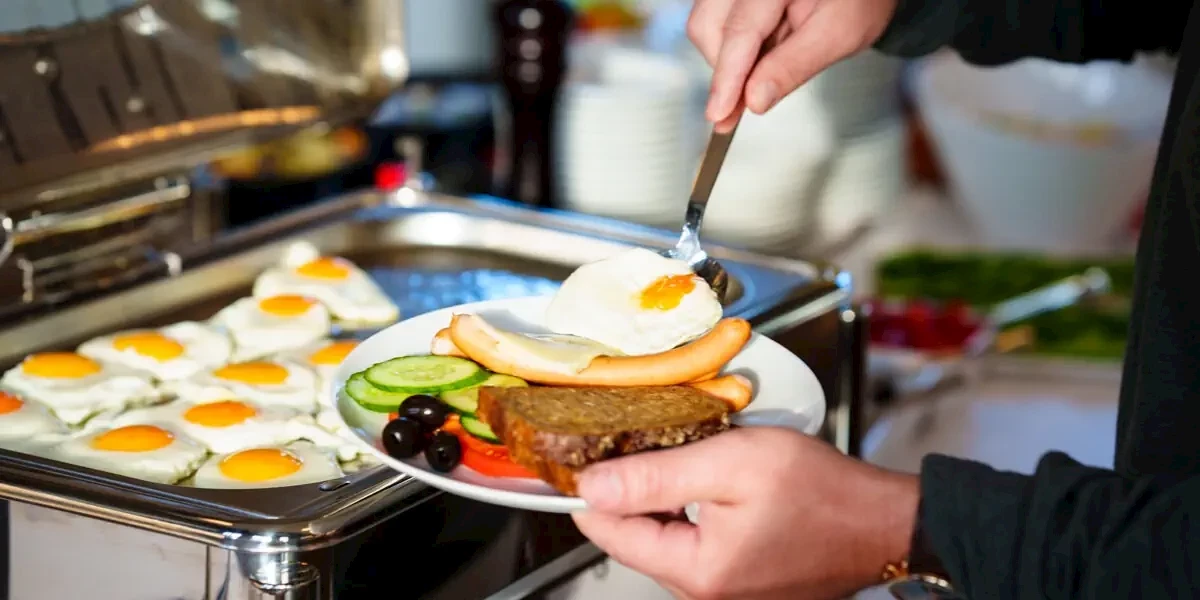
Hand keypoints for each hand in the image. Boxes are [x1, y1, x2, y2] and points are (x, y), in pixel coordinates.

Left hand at [572, 427, 918, 599]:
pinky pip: (695, 546)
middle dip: (633, 489)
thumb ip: (653, 476)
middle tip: (639, 441)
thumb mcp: (729, 463)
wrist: (882, 520)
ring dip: (663, 498)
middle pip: (634, 537)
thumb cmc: (821, 492)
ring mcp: (723, 593)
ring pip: (664, 539)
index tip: (586, 451)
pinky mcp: (740, 585)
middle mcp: (704, 594)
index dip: (593, 486)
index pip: (608, 531)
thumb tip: (592, 486)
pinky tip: (708, 484)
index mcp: (696, 571)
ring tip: (683, 458)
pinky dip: (691, 512)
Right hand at [687, 0, 899, 131]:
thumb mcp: (837, 35)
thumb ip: (793, 67)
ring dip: (729, 57)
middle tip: (755, 92)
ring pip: (705, 25)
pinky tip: (762, 48)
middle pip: (708, 26)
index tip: (718, 114)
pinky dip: (732, 46)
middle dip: (726, 68)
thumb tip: (754, 100)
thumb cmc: (856, 1)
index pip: (739, 31)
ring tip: (772, 56)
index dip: (727, 77)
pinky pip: (715, 21)